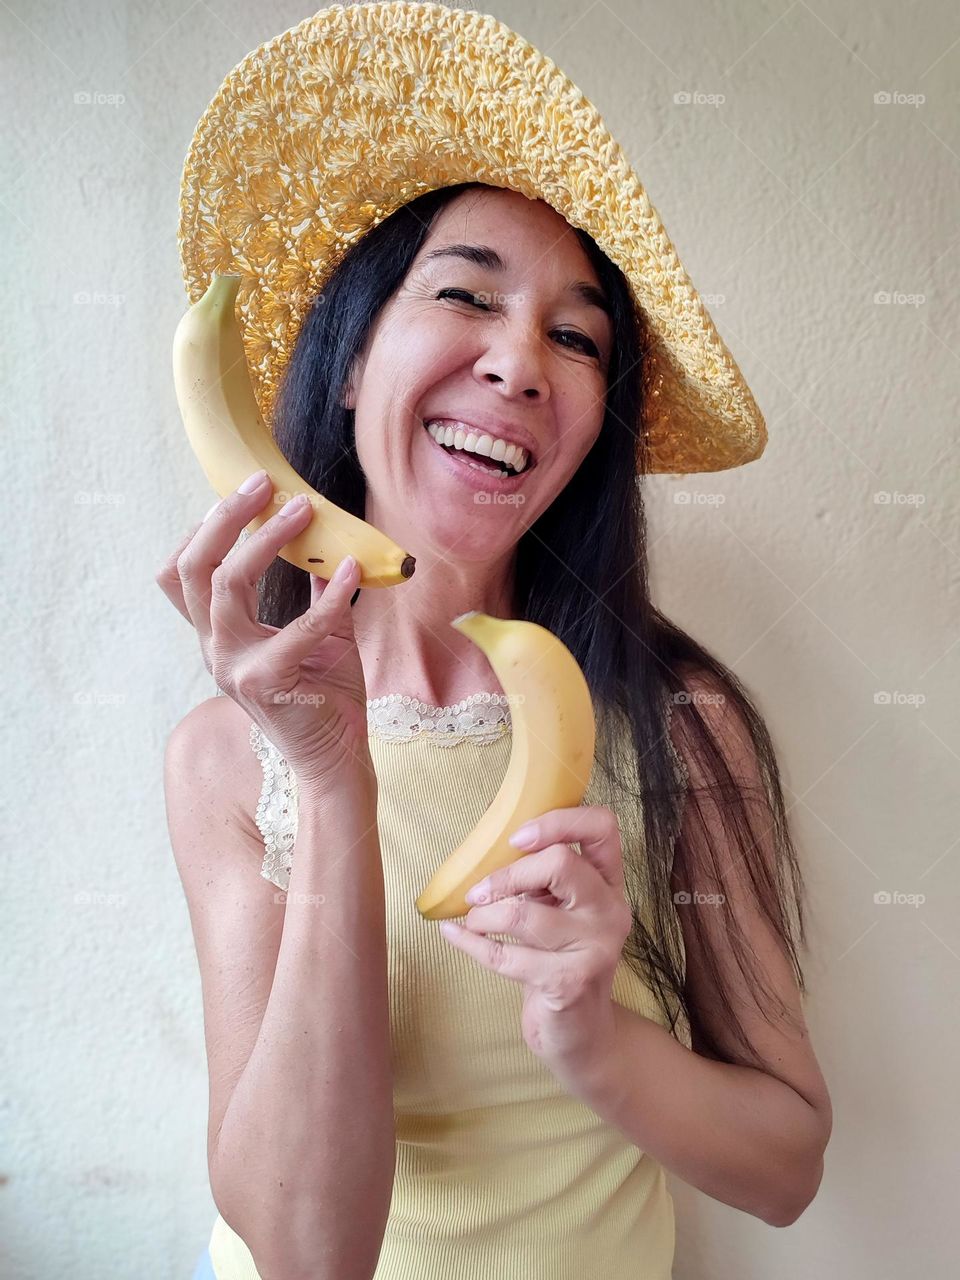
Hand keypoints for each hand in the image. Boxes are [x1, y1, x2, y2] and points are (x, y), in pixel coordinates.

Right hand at [155, 471, 369, 784]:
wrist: (336, 757)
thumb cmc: (325, 693)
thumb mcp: (318, 631)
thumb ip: (312, 591)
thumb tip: (329, 539)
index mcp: (217, 634)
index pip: (180, 573)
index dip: (202, 528)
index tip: (242, 492)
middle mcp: (215, 648)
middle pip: (194, 568)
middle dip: (226, 518)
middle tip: (265, 483)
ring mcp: (233, 666)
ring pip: (228, 585)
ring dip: (268, 540)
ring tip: (304, 509)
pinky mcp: (264, 682)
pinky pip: (298, 626)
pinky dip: (330, 594)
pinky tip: (352, 570)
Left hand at [440, 806, 630, 1077]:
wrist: (581, 1032)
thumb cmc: (559, 959)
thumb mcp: (560, 912)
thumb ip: (541, 879)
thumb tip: (484, 849)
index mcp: (608, 882)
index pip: (602, 827)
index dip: (559, 822)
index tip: (517, 838)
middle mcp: (609, 910)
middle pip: (561, 864)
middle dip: (508, 874)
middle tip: (478, 891)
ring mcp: (595, 947)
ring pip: (524, 913)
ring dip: (484, 916)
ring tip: (472, 920)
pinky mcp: (570, 982)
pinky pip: (506, 956)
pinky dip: (470, 943)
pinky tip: (454, 934)